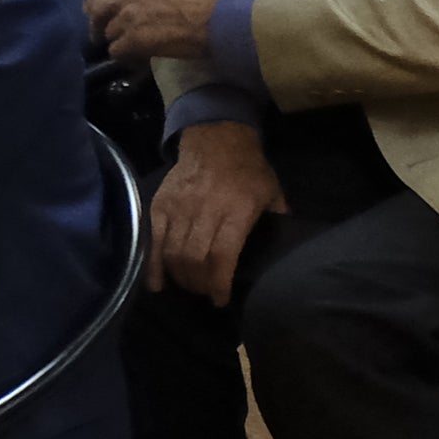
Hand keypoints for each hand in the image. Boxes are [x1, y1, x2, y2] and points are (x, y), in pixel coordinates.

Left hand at [87, 0, 225, 65]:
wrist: (222, 16)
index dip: (99, 0)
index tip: (102, 11)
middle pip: (95, 9)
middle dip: (97, 23)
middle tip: (102, 35)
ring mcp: (126, 15)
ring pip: (107, 33)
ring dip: (118, 41)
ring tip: (131, 48)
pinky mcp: (132, 39)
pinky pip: (117, 51)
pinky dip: (126, 56)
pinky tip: (138, 58)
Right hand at [148, 122, 281, 301]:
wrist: (216, 139)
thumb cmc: (249, 170)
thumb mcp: (272, 193)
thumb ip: (277, 222)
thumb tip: (283, 251)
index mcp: (238, 209)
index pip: (222, 255)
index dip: (219, 283)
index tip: (221, 299)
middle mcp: (206, 210)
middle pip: (195, 259)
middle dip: (199, 284)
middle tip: (205, 294)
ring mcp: (180, 207)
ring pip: (174, 253)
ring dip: (180, 278)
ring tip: (190, 287)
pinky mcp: (160, 205)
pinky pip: (154, 241)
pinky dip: (154, 266)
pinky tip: (158, 283)